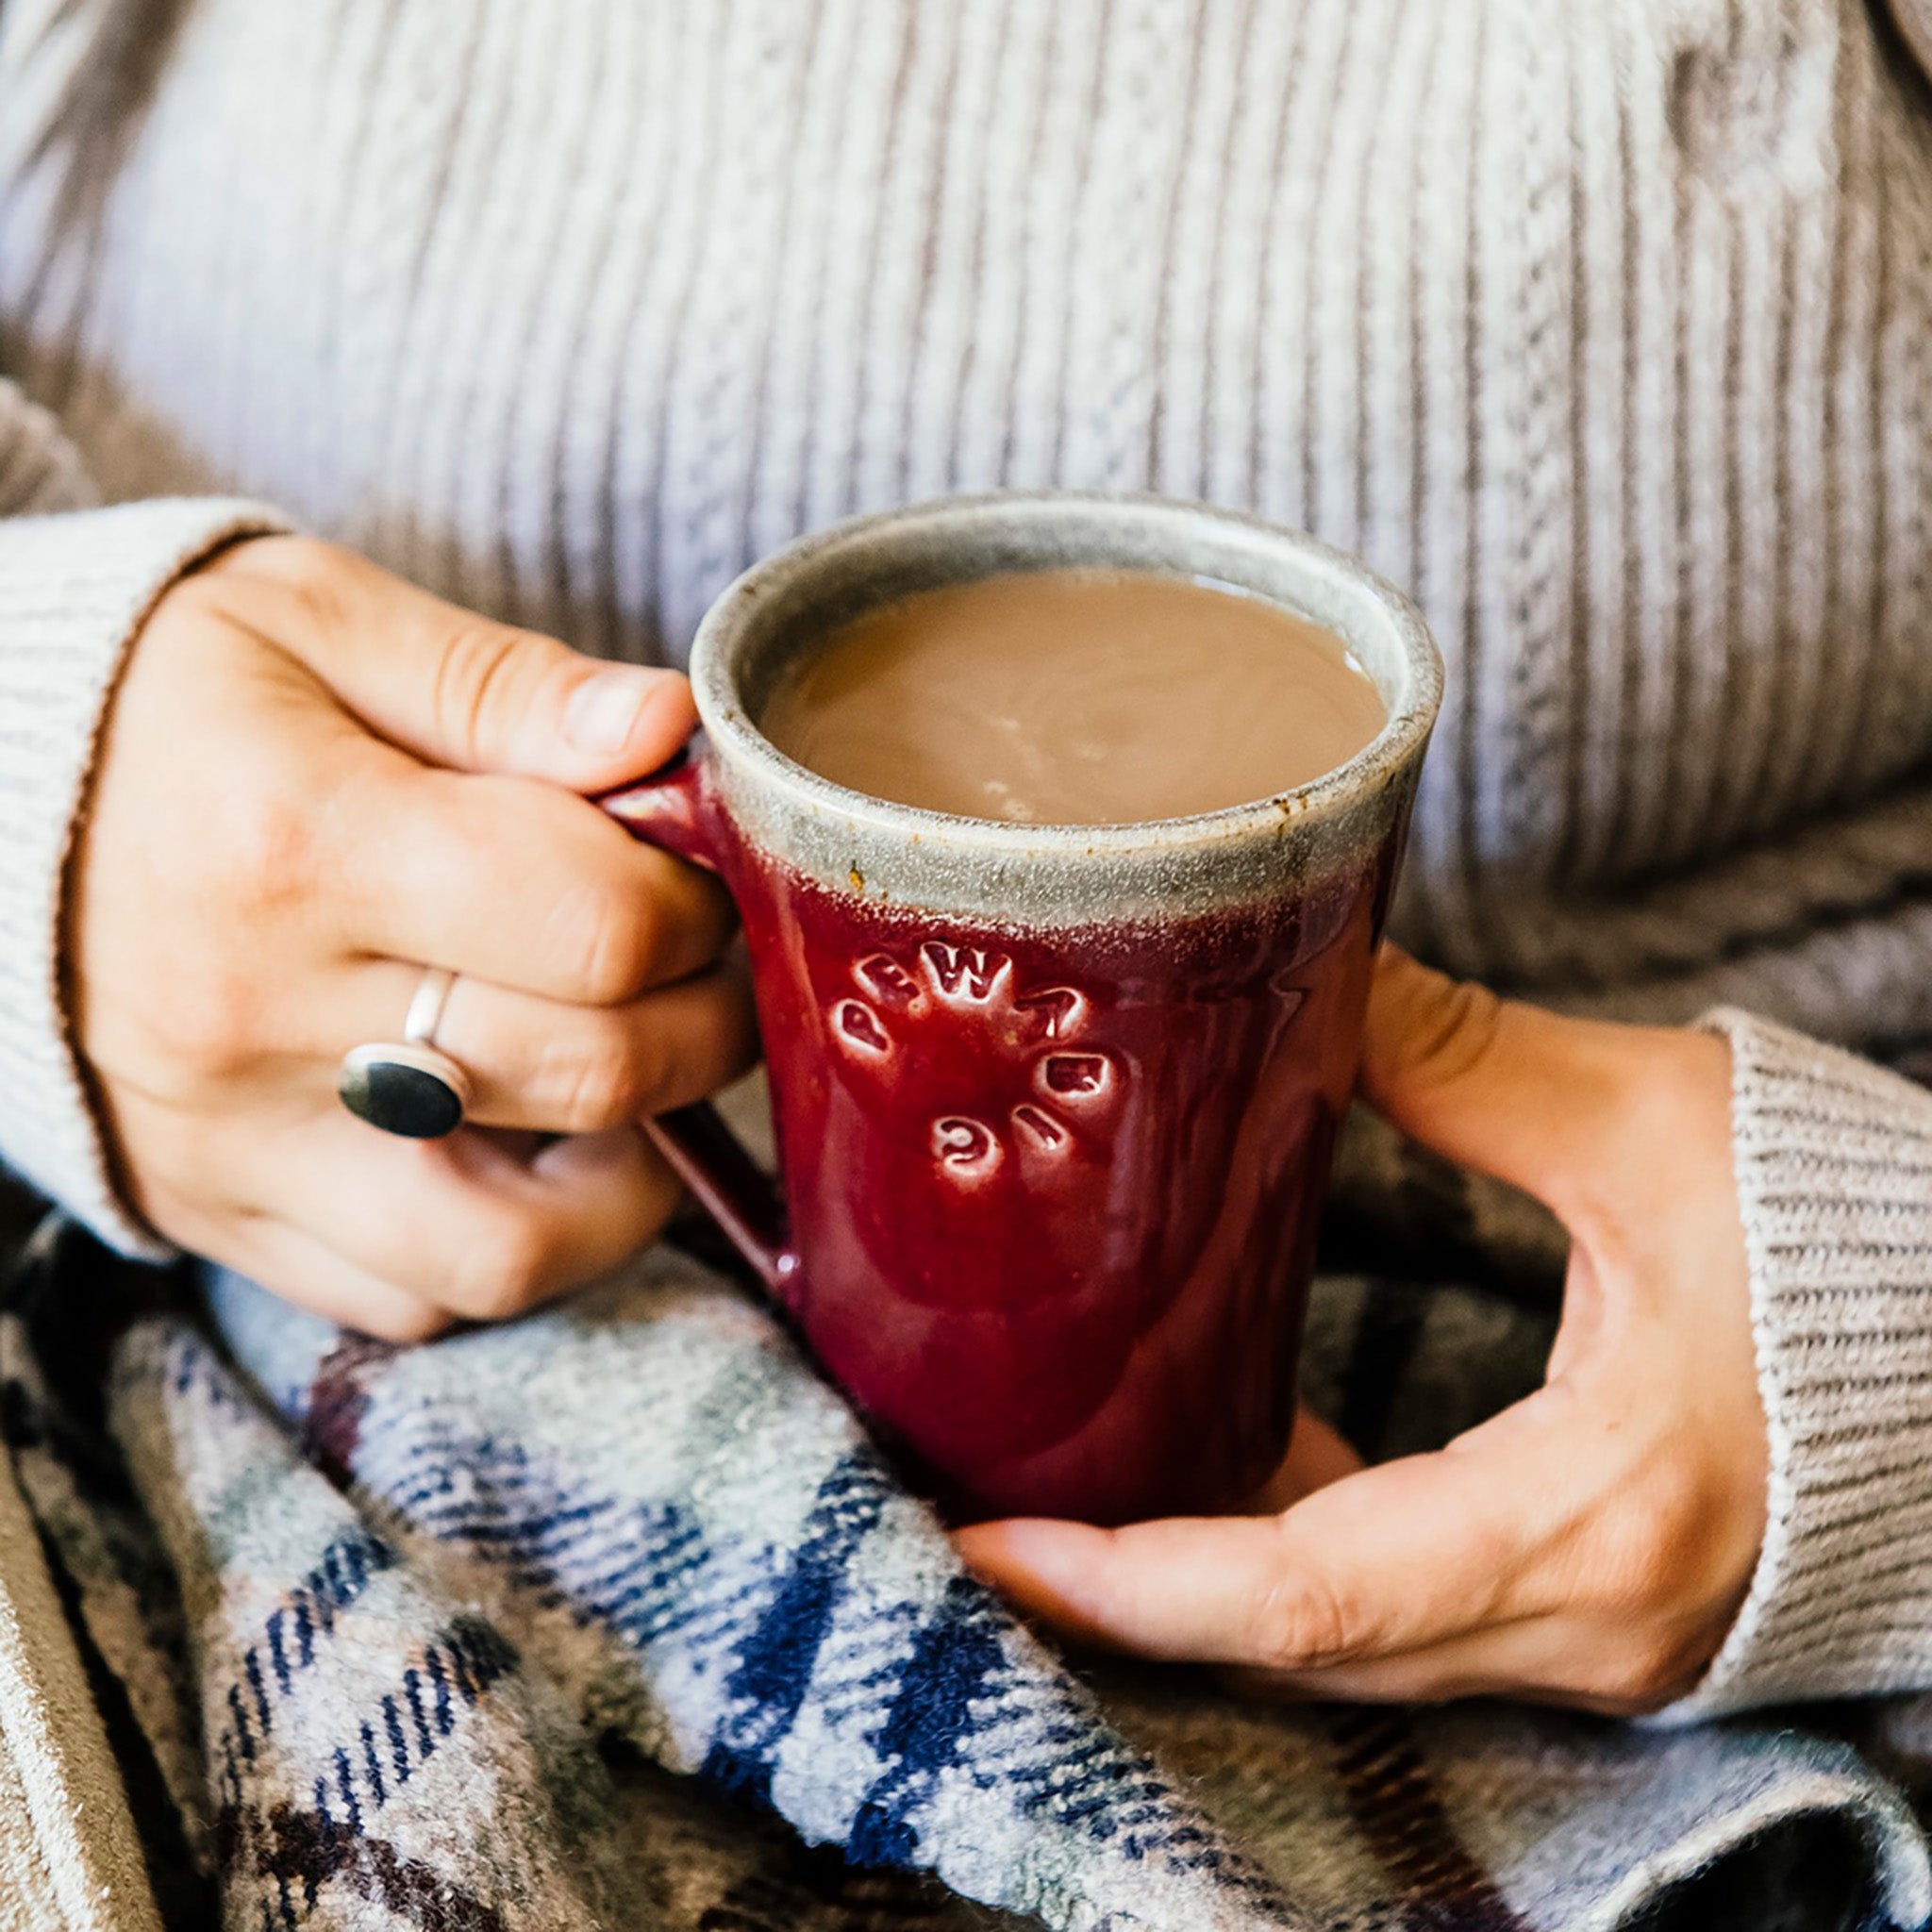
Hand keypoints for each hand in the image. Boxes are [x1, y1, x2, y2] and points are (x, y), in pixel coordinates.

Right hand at [72, 536, 755, 1339]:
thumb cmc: (156, 693)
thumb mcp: (315, 622)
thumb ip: (503, 686)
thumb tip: (667, 728)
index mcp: (302, 845)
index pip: (597, 927)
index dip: (695, 903)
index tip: (691, 871)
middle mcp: (261, 1020)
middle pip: (590, 1075)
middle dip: (702, 1019)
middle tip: (698, 964)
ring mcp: (235, 1142)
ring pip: (513, 1245)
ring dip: (630, 1170)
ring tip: (634, 1080)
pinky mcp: (216, 1210)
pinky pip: (413, 1298)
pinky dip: (508, 1247)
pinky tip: (526, 1148)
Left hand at [958, 949, 1767, 1714]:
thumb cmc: (1856, 1250)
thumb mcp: (1653, 1127)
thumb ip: (1461, 1059)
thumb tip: (1310, 974)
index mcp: (1589, 1510)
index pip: (1305, 1591)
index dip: (1130, 1581)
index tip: (994, 1539)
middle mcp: (1581, 1617)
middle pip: (1298, 1641)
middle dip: (1127, 1587)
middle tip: (984, 1505)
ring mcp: (1596, 1635)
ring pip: (1346, 1644)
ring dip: (1200, 1576)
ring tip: (1071, 1481)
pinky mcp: (1601, 1610)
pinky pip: (1408, 1615)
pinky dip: (1298, 1557)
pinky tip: (1232, 1456)